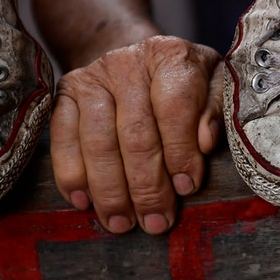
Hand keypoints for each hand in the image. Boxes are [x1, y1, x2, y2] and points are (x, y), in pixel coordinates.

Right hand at [50, 35, 223, 234]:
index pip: (174, 107)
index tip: (187, 188)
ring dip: (110, 190)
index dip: (180, 152)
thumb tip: (206, 142)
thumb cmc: (184, 83)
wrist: (137, 61)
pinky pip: (62, 139)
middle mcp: (128, 63)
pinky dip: (71, 175)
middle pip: (135, 133)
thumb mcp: (213, 86)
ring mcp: (92, 78)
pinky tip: (84, 202)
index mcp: (171, 57)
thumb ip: (216, 110)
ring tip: (123, 223)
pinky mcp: (65, 95)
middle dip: (147, 186)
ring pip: (97, 142)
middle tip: (156, 222)